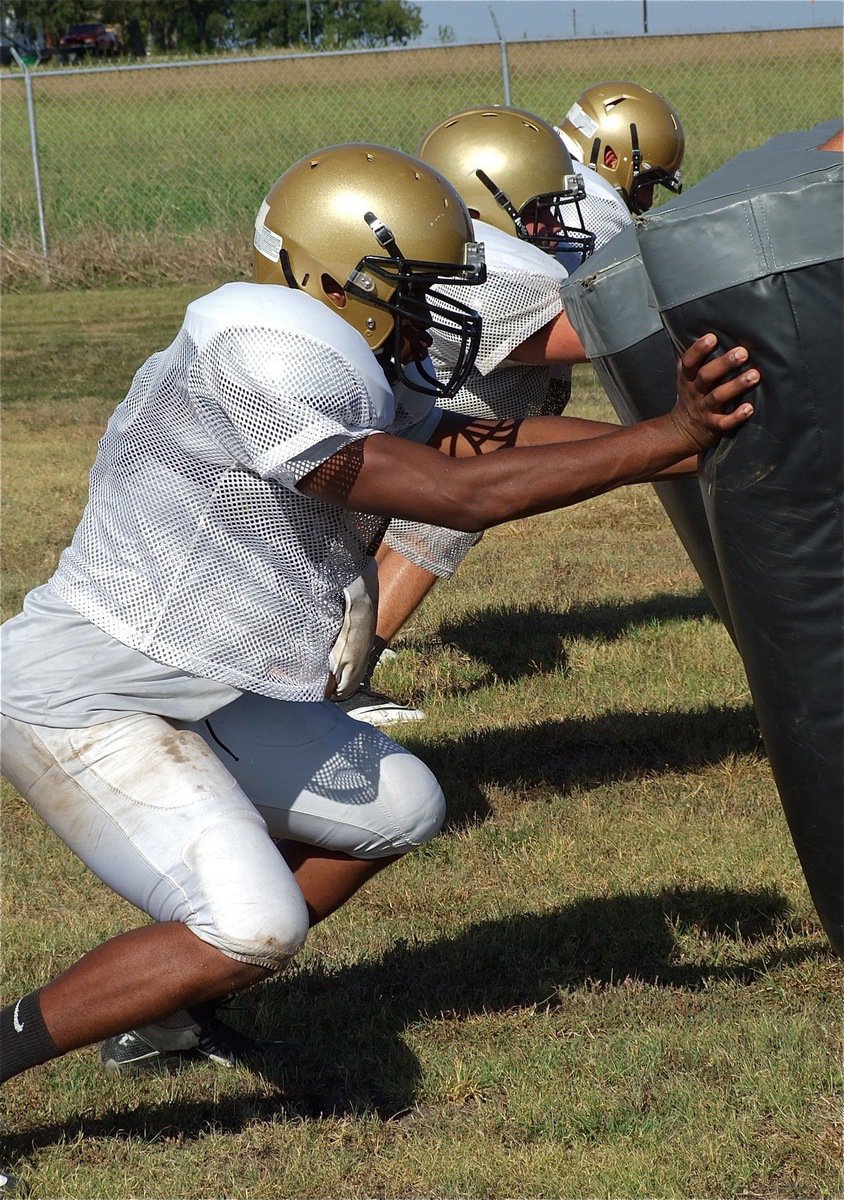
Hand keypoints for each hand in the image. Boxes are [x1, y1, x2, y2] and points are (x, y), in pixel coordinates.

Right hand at [670, 334, 758, 451]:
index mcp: (687, 377)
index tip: (712, 338)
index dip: (698, 350)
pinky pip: (723, 422)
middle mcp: (694, 391)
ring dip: (736, 385)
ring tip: (754, 376)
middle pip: (705, 376)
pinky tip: (749, 408)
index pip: (689, 361)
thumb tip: (716, 328)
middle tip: (742, 353)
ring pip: (718, 397)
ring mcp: (703, 409)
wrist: (684, 429)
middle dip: (724, 364)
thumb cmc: (694, 395)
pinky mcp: (712, 425)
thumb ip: (699, 359)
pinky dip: (736, 416)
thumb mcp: (688, 377)